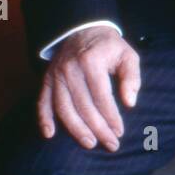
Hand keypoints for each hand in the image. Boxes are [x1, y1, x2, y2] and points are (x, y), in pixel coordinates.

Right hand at [37, 26, 140, 150]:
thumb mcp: (127, 55)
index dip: (111, 117)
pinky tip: (49, 134)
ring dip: (76, 129)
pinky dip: (44, 119)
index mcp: (91, 61)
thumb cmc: (108, 46)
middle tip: (110, 144)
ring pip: (64, 108)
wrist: (83, 29)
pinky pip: (42, 101)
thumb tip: (130, 102)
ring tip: (90, 143)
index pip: (102, 96)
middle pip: (83, 106)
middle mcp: (70, 68)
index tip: (120, 132)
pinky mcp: (47, 79)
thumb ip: (132, 77)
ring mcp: (56, 75)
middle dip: (98, 128)